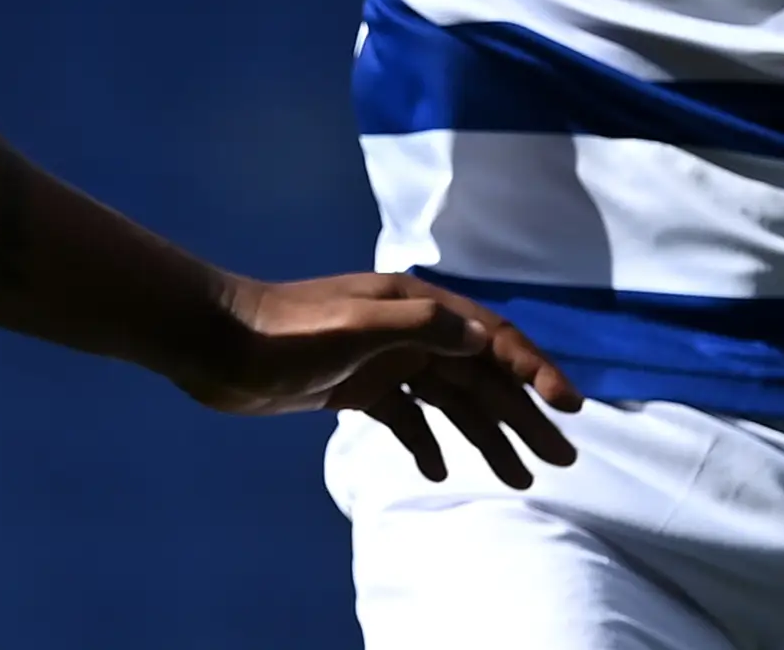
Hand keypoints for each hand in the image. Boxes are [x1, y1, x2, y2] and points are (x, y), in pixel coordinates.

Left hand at [181, 272, 580, 487]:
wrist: (215, 344)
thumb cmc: (283, 332)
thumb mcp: (356, 326)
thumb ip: (421, 327)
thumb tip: (484, 337)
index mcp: (413, 305)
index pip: (489, 338)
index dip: (533, 369)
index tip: (568, 407)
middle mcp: (406, 329)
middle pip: (479, 375)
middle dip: (523, 415)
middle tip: (564, 459)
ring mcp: (383, 360)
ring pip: (450, 400)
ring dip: (487, 435)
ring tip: (523, 477)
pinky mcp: (357, 388)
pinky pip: (407, 418)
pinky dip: (427, 443)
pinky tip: (440, 473)